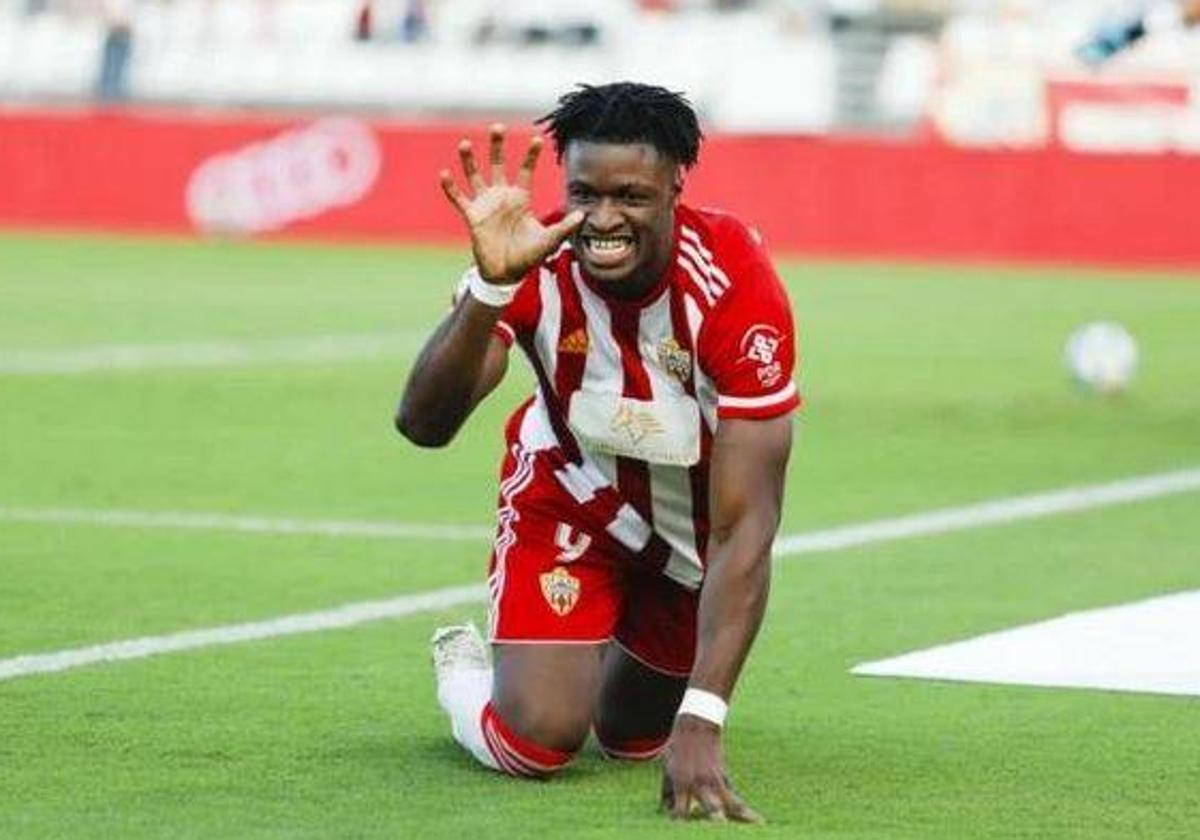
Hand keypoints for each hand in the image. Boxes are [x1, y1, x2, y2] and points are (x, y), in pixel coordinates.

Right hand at [439, 124, 583, 284]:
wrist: (507, 273)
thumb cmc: (528, 255)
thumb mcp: (549, 240)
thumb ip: (564, 227)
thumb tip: (583, 215)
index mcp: (521, 198)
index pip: (525, 170)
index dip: (530, 155)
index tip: (537, 139)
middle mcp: (502, 196)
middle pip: (498, 164)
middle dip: (497, 146)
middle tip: (498, 127)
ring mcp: (486, 205)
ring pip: (475, 176)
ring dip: (470, 160)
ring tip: (466, 143)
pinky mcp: (473, 216)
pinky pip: (459, 199)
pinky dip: (451, 188)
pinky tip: (444, 174)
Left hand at [660, 716, 763, 823]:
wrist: (697, 726)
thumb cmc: (678, 748)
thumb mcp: (667, 769)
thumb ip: (666, 793)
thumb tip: (666, 811)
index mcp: (682, 783)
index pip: (681, 812)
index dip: (680, 824)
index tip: (681, 833)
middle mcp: (700, 784)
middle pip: (712, 808)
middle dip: (716, 822)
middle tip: (718, 833)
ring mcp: (715, 780)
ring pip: (733, 802)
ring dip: (744, 816)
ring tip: (759, 825)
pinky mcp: (725, 776)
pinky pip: (734, 795)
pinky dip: (742, 808)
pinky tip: (756, 820)